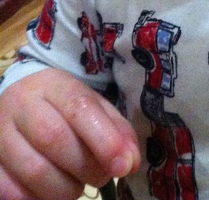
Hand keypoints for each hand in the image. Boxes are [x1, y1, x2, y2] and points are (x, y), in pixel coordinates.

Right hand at [0, 68, 139, 199]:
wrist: (18, 101)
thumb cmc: (63, 107)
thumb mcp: (94, 106)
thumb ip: (116, 130)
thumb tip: (130, 162)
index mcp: (54, 84)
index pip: (79, 107)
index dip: (105, 140)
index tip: (124, 165)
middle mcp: (21, 105)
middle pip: (54, 139)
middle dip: (86, 167)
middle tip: (101, 176)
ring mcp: (0, 134)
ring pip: (33, 171)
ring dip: (64, 189)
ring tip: (76, 186)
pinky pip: (11, 192)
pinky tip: (51, 194)